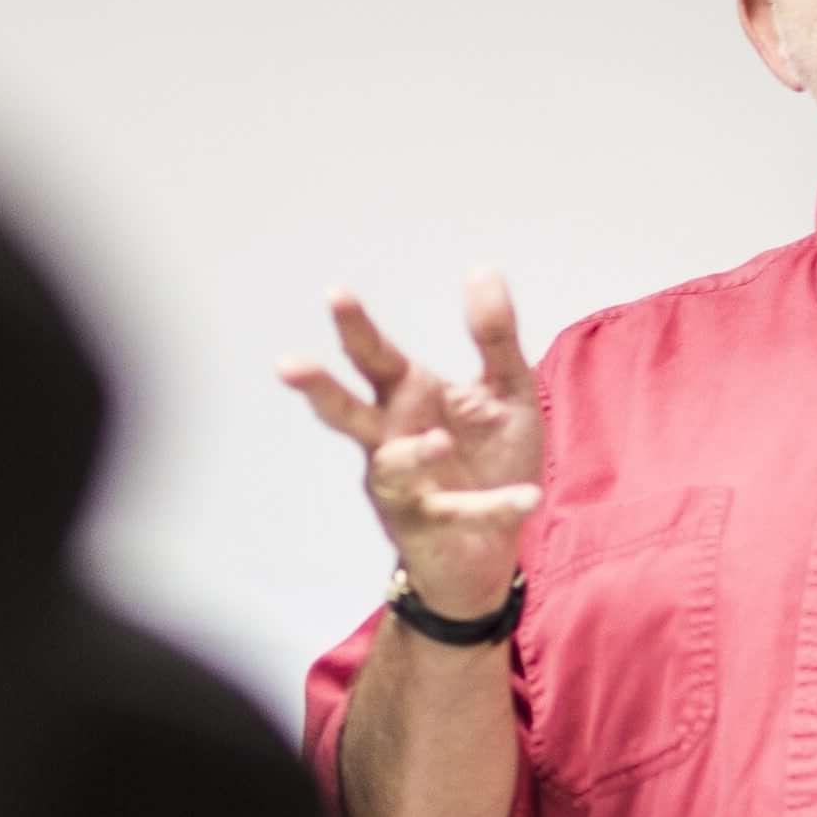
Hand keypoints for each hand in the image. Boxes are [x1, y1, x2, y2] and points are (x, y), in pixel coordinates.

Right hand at [281, 275, 546, 620]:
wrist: (494, 546)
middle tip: (289, 365)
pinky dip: (495, 505)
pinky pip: (459, 512)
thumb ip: (493, 337)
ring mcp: (404, 486)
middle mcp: (392, 440)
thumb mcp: (506, 391)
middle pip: (347, 411)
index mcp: (408, 398)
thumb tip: (480, 269)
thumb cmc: (490, 461)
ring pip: (391, 467)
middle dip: (320, 390)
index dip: (354, 327)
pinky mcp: (431, 526)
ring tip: (439, 442)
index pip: (375, 357)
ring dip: (414, 454)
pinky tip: (527, 497)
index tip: (335, 293)